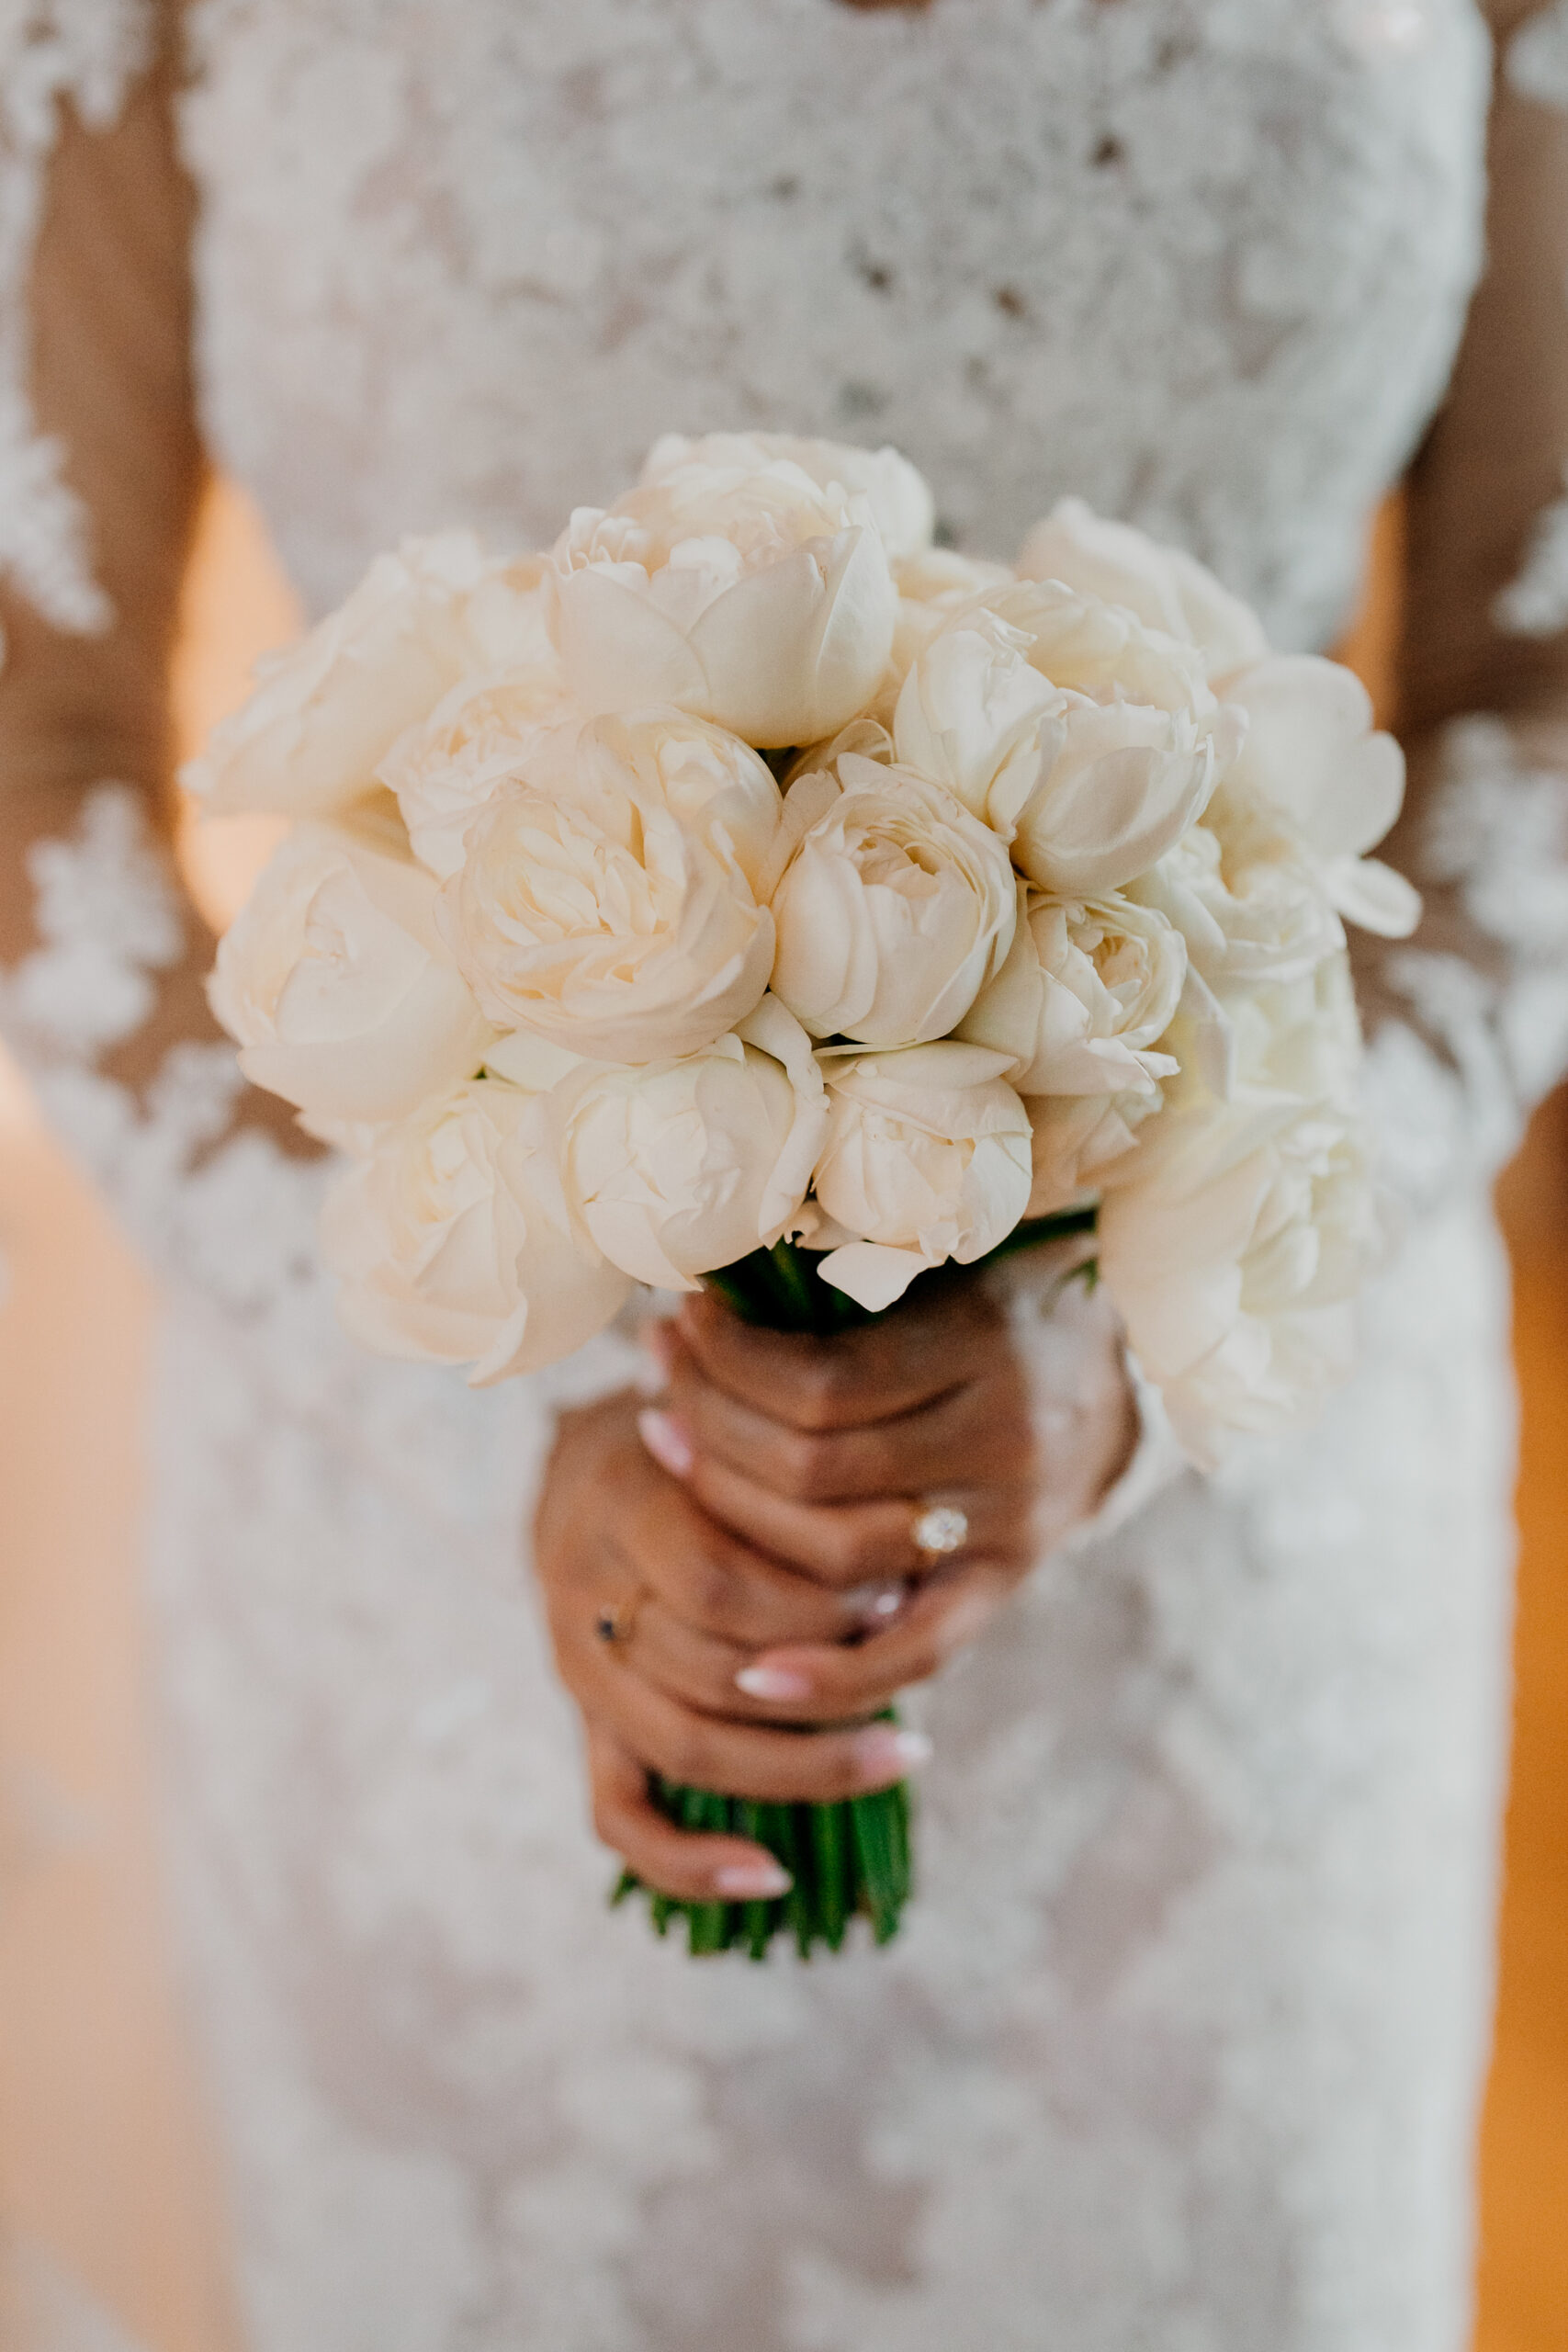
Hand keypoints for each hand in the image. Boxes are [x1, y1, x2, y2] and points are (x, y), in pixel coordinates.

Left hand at [532, 1257, 1136, 1901]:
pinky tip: (753, 1679)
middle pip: (811, 1470)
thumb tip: (704, 1279)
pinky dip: (830, 1676)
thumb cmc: (997, 1292)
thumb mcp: (940, 1254)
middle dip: (710, 1427)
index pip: (817, 1386)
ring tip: (673, 1454)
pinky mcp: (1007, 1585)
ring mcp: (1009, 1526)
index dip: (726, 1364)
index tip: (679, 1326)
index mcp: (984, 1346)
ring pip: (835, 1556)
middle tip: (655, 1385)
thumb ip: (845, 1271)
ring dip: (733, 1516)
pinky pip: (916, 1654)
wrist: (1116, 1368)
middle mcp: (1004, 1443)